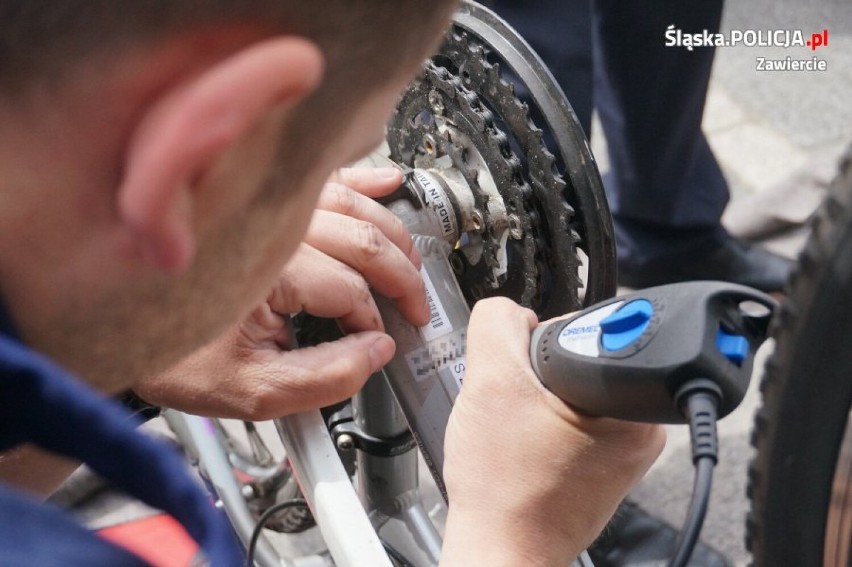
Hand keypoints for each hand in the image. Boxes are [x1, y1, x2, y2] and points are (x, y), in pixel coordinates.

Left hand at [134, 167, 429, 418]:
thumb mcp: (250, 392)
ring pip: (355, 207)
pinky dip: (363, 182)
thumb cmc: (177, 353)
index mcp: (270, 271)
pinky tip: (388, 184)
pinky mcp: (262, 201)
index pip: (352, 293)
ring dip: (394, 234)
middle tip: (417, 307)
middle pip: (366, 243)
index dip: (375, 324)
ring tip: (414, 264)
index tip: (379, 345)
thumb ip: (322, 379)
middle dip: (403, 279)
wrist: (124, 323)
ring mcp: (268, 208)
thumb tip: (376, 353)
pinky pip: (326, 181)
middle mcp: (272, 228)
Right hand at [441, 298, 664, 565]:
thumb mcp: (490, 384)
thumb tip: (510, 309)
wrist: (500, 548)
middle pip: (576, 360)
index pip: (585, 329)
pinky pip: (568, 422)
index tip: (519, 376)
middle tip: (512, 407)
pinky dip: (539, 424)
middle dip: (533, 372)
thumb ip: (498, 324)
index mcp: (633, 403)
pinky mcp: (601, 468)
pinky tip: (520, 444)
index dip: (535, 341)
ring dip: (534, 398)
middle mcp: (640, 428)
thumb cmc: (504, 490)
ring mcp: (622, 452)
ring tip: (515, 429)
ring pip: (569, 390)